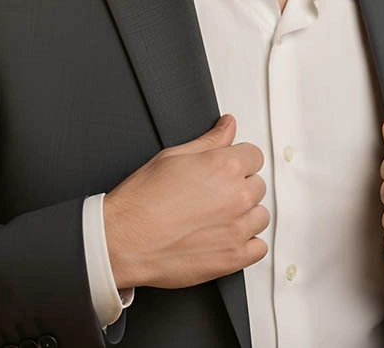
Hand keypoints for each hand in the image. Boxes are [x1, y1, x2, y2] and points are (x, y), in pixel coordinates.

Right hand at [103, 114, 268, 289]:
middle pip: (258, 186)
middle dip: (240, 188)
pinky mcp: (233, 257)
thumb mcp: (172, 157)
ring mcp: (237, 229)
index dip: (238, 162)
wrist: (123, 240)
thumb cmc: (141, 201)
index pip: (254, 156)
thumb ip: (209, 141)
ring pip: (260, 216)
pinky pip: (259, 248)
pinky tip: (226, 239)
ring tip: (217, 219)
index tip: (227, 171)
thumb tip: (228, 126)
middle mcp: (236, 197)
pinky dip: (247, 244)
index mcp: (224, 167)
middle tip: (213, 196)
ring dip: (245, 216)